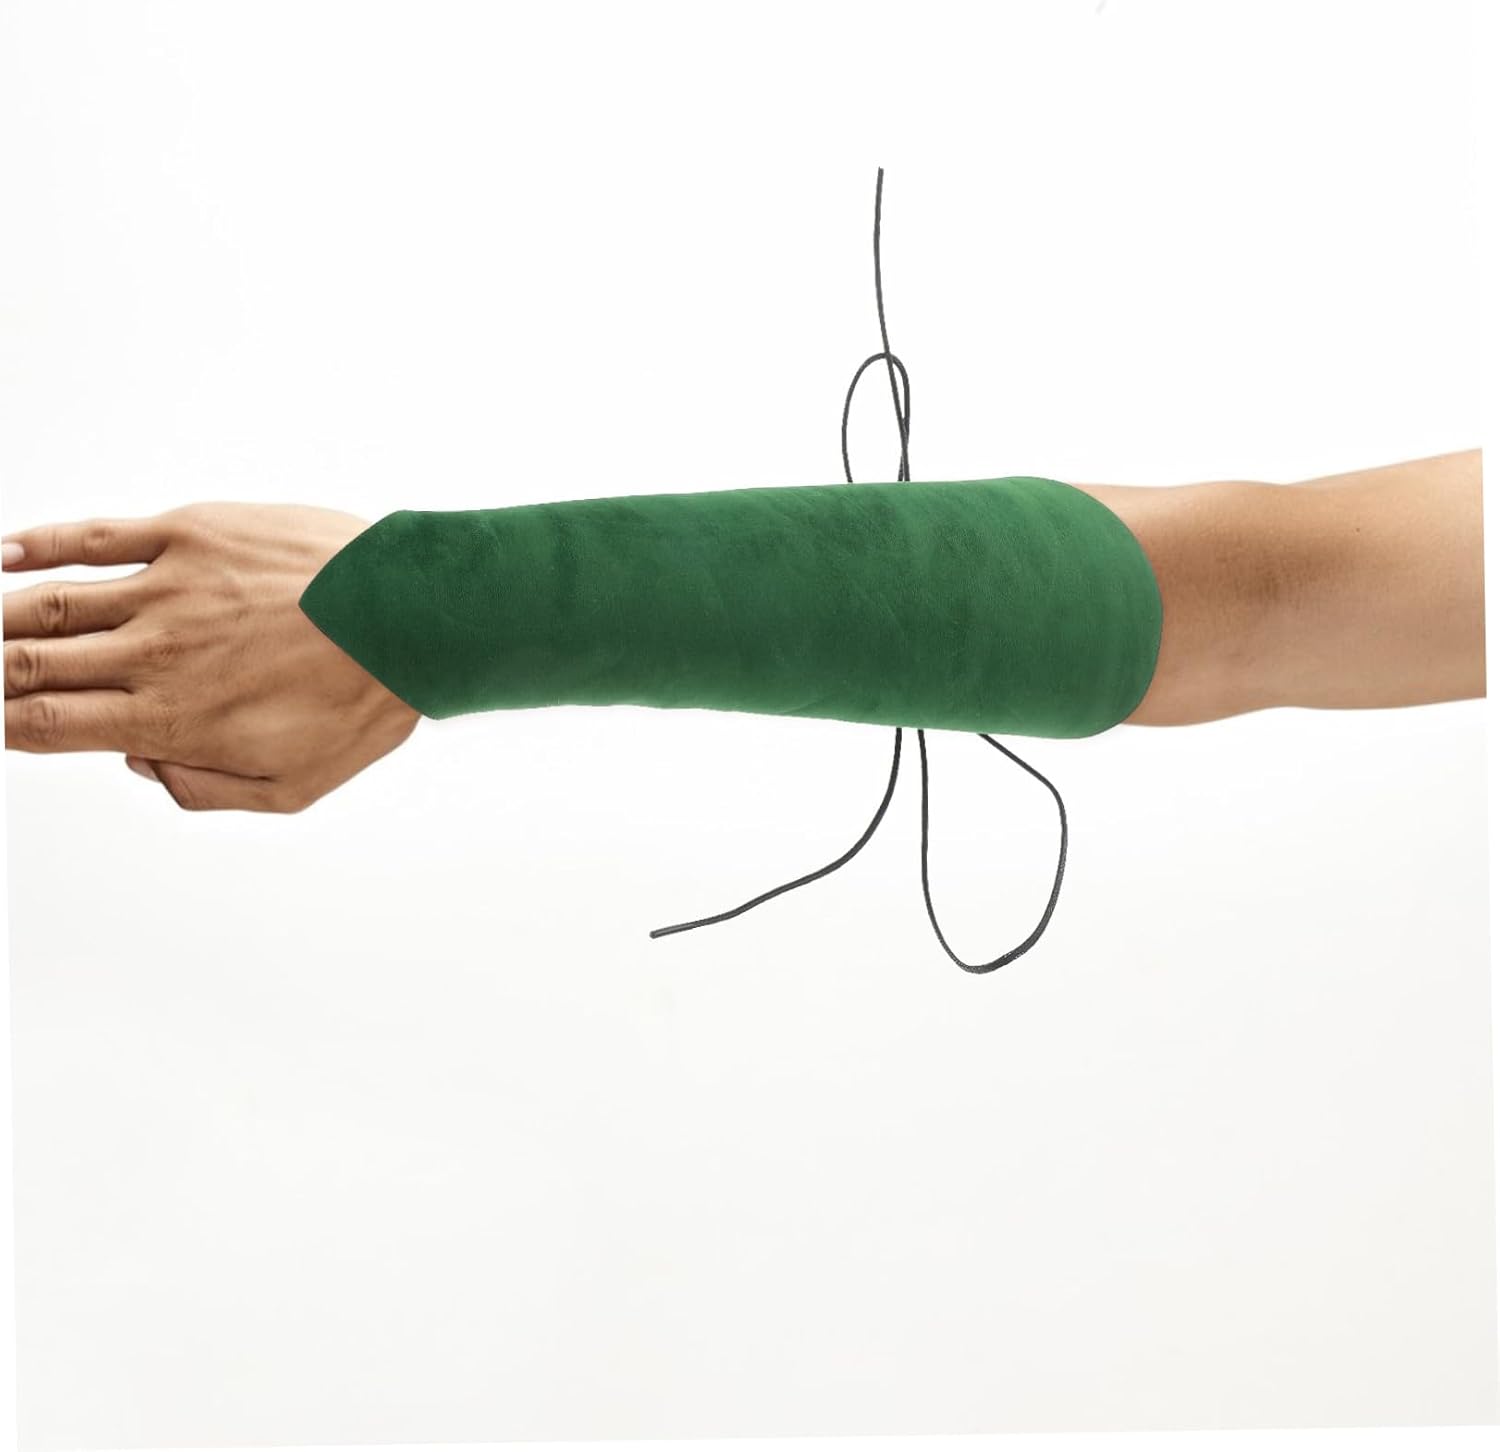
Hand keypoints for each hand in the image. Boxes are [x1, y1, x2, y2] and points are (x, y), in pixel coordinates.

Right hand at [2, 502, 421, 810]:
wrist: (412, 618)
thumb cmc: (361, 702)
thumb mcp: (293, 785)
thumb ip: (206, 789)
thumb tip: (143, 765)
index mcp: (172, 718)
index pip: (51, 726)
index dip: (8, 727)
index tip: (0, 723)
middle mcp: (155, 653)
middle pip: (33, 665)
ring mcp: (169, 587)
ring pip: (53, 602)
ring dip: (7, 619)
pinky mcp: (192, 533)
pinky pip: (98, 536)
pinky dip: (40, 544)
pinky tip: (5, 556)